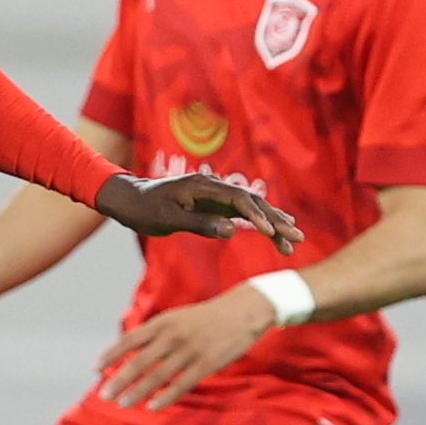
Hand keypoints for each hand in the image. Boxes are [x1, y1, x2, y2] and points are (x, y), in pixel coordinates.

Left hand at [93, 172, 298, 252]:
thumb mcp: (168, 219)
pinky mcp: (213, 203)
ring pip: (250, 207)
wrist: (128, 198)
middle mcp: (213, 186)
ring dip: (272, 222)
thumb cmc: (144, 209)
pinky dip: (258, 222)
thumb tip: (232, 230)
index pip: (239, 200)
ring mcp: (215, 194)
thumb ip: (200, 223)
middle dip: (276, 220)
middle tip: (297, 237)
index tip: (271, 233)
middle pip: (251, 202)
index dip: (258, 216)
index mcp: (203, 186)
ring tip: (294, 238)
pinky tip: (274, 232)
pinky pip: (240, 212)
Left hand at [96, 284, 280, 410]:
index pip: (129, 340)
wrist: (242, 311)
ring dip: (137, 392)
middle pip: (139, 362)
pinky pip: (182, 384)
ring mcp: (189, 350)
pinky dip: (166, 397)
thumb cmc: (204, 318)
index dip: (111, 355)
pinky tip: (152, 406)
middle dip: (119, 380)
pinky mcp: (207, 363)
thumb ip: (153, 333)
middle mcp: (172, 336)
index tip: (95, 369)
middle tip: (104, 396)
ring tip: (122, 404)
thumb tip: (129, 352)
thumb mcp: (175, 317)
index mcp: (162, 323)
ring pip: (158, 376)